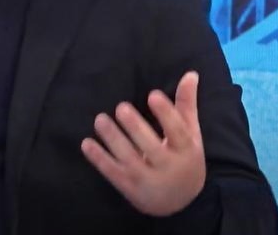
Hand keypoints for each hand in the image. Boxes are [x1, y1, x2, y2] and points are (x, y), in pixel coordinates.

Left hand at [80, 71, 205, 216]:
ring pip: (129, 160)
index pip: (177, 132)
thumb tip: (190, 73)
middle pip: (152, 147)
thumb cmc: (184, 158)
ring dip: (113, 140)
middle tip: (121, 107)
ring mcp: (147, 180)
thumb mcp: (190, 134)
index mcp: (186, 150)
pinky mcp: (130, 188)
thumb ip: (186, 104)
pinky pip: (113, 173)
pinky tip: (86, 143)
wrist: (181, 203)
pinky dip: (99, 159)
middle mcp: (168, 167)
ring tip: (100, 120)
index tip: (153, 94)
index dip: (166, 114)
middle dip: (135, 128)